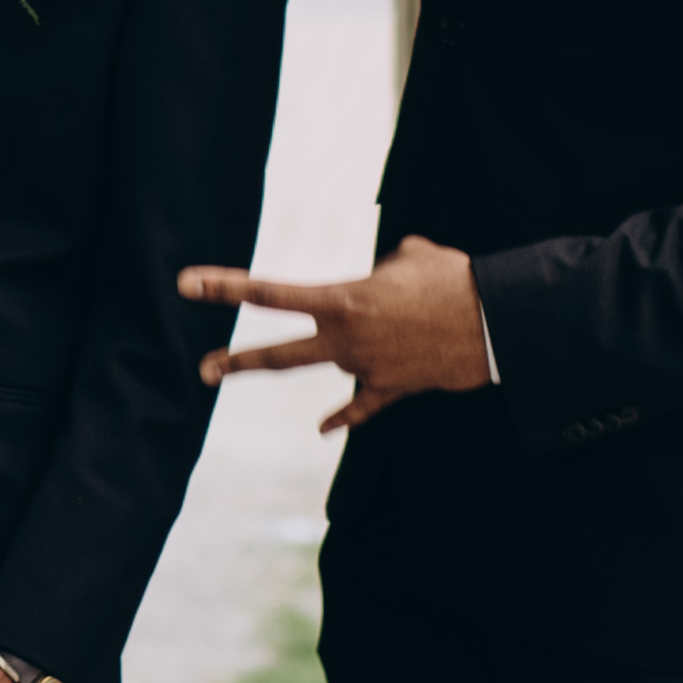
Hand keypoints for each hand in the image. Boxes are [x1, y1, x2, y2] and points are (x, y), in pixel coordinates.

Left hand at [181, 230, 489, 431]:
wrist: (497, 324)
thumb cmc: (451, 278)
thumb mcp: (408, 254)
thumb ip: (377, 270)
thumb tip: (376, 283)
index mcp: (342, 301)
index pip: (270, 293)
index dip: (224, 287)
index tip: (186, 284)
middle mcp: (347, 340)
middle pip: (280, 355)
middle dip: (237, 363)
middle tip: (201, 369)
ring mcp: (368, 370)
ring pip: (329, 368)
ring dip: (332, 354)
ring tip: (339, 344)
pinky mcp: (394, 389)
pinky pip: (361, 408)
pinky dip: (343, 417)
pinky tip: (323, 429)